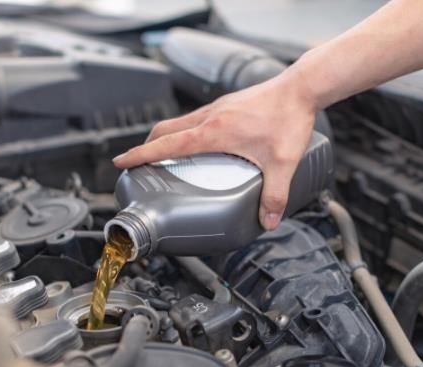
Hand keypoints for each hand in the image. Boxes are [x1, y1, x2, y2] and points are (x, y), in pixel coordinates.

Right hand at [112, 69, 316, 229]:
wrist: (301, 88)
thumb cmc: (288, 118)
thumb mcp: (282, 163)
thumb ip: (274, 195)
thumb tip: (268, 220)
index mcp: (213, 132)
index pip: (165, 143)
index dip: (140, 154)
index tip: (121, 161)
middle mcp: (210, 117)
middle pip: (165, 130)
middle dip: (147, 145)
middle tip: (140, 161)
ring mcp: (217, 108)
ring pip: (180, 122)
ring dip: (167, 137)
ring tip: (166, 155)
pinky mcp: (227, 105)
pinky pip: (196, 119)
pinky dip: (186, 131)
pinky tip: (201, 144)